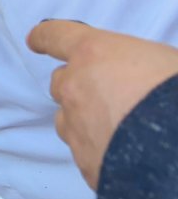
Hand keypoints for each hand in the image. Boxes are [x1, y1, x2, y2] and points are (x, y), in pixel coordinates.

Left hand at [27, 20, 177, 186]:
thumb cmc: (177, 92)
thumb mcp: (164, 60)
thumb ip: (135, 63)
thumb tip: (141, 73)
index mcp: (94, 54)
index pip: (56, 36)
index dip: (45, 37)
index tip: (35, 39)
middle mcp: (74, 88)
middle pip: (61, 82)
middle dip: (77, 84)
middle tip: (105, 91)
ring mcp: (75, 127)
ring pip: (67, 119)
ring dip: (82, 119)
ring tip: (116, 126)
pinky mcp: (85, 161)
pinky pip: (84, 151)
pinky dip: (98, 149)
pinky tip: (123, 153)